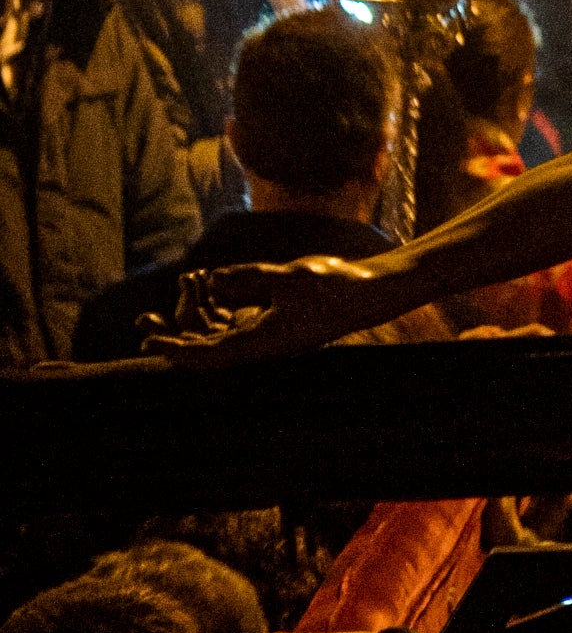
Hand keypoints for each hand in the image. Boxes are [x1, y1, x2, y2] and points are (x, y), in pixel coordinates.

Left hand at [149, 250, 392, 364]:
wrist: (369, 293)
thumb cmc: (333, 286)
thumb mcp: (287, 276)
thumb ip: (246, 278)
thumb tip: (210, 281)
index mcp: (261, 344)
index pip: (208, 355)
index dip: (175, 351)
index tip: (148, 344)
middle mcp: (258, 346)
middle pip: (204, 348)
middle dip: (172, 335)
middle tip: (141, 322)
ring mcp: (264, 336)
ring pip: (215, 333)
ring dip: (191, 317)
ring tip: (174, 290)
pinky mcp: (270, 324)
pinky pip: (232, 320)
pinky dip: (215, 306)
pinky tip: (204, 283)